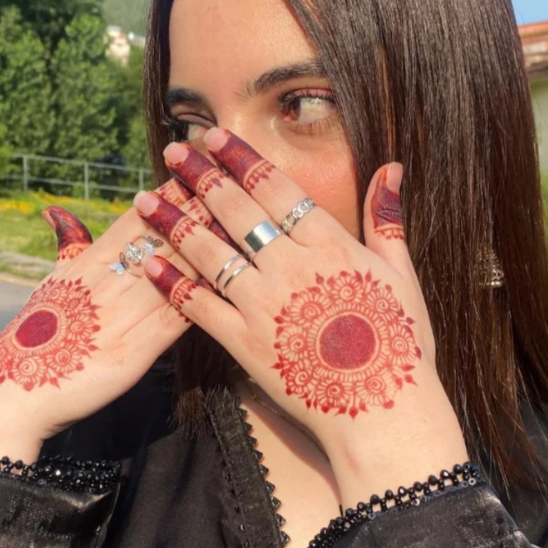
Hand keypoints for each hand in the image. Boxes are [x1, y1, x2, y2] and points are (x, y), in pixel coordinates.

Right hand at [0, 181, 229, 462]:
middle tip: (237, 181)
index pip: (137, 220)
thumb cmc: (34, 338)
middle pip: (164, 238)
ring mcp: (124, 314)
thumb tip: (57, 212)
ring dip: (213, 248)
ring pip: (176, 273)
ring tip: (246, 224)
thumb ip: (66, 246)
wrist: (18, 389)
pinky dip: (203, 297)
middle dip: (201, 210)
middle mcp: (109, 281)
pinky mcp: (136, 350)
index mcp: (89, 262)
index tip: (199, 169)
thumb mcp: (50, 283)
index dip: (170, 194)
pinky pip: (177, 317)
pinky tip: (231, 284)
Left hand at [134, 130, 468, 506]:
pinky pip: (198, 306)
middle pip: (235, 211)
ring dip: (173, 221)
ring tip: (144, 198)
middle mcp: (289, 267)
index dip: (240, 158)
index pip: (275, 188)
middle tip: (174, 151)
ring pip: (208, 252)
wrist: (381, 411)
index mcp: (328, 245)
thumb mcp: (402, 277)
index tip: (214, 136)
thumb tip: (390, 169)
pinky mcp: (243, 344)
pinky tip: (148, 262)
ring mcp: (262, 306)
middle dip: (201, 176)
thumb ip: (386, 222)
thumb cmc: (399, 346)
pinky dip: (171, 282)